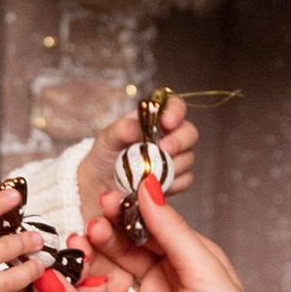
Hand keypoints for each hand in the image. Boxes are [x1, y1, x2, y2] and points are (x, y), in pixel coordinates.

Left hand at [76, 93, 200, 240]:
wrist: (101, 184)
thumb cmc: (106, 154)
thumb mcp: (107, 138)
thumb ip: (122, 129)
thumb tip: (136, 127)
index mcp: (154, 119)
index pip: (175, 106)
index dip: (176, 111)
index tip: (168, 122)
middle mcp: (169, 136)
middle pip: (190, 132)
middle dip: (179, 141)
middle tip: (164, 149)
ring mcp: (175, 158)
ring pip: (188, 158)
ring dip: (172, 165)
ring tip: (150, 172)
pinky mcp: (176, 179)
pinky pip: (184, 180)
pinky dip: (172, 183)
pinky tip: (155, 185)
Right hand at [87, 178, 279, 291]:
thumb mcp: (207, 275)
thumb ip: (173, 232)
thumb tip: (148, 186)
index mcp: (186, 263)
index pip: (147, 228)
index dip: (126, 214)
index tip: (107, 201)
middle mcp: (159, 283)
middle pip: (121, 250)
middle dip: (103, 236)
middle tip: (89, 228)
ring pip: (104, 276)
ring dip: (90, 262)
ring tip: (80, 251)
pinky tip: (78, 285)